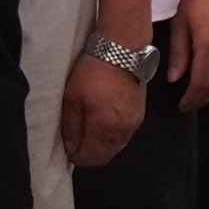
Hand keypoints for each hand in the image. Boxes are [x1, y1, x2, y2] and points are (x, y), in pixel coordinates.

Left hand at [60, 50, 146, 166]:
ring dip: (102, 144)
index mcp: (105, 129)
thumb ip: (71, 128)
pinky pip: (124, 135)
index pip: (91, 159)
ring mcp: (135, 123)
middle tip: (77, 139)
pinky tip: (103, 121)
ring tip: (89, 128)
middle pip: (105, 156)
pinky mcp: (140, 114)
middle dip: (90, 153)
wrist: (122, 50)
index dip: (76, 156)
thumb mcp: (72, 99)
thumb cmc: (93, 72)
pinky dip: (112, 134)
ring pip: (116, 146)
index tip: (68, 146)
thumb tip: (71, 147)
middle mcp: (124, 131)